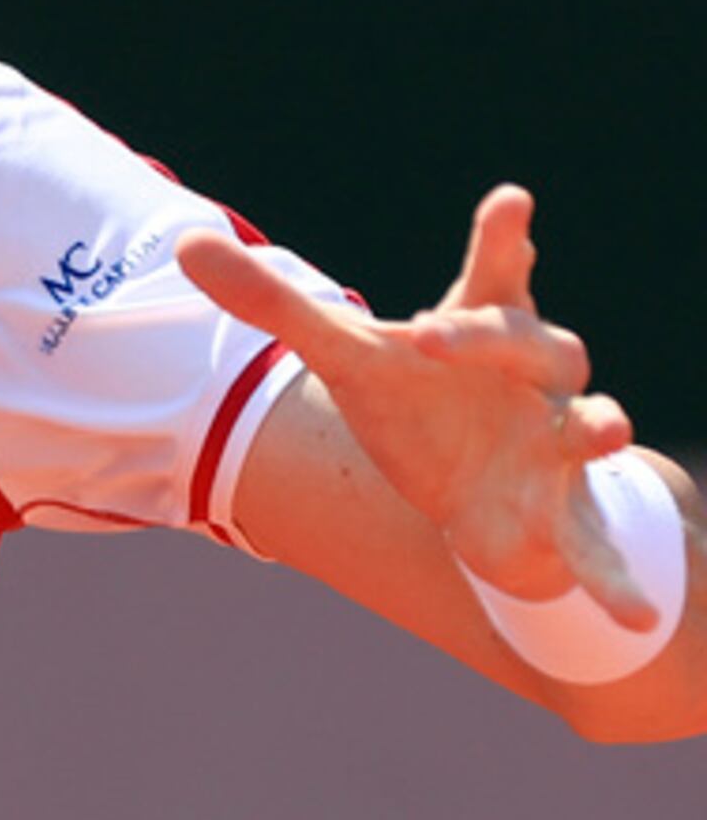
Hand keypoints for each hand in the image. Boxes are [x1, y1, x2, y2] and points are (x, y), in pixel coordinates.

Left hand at [178, 185, 649, 621]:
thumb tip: (187, 241)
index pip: (493, 275)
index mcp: (481, 328)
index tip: (509, 200)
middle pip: (530, 341)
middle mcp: (533, 377)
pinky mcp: (564, 513)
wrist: (464, 476)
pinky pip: (595, 548)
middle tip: (429, 330)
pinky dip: (615, 582)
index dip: (500, 240)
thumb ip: (272, 302)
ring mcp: (557, 442)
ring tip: (606, 431)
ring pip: (592, 426)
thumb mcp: (343, 352)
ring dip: (601, 426)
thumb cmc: (414, 396)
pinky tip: (630, 619)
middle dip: (486, 336)